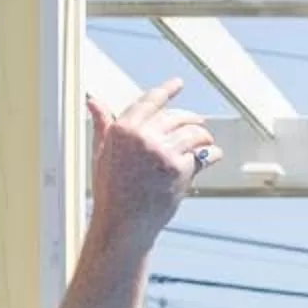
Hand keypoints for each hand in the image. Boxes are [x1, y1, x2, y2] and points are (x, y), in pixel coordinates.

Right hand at [87, 81, 218, 248]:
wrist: (123, 224)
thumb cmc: (110, 190)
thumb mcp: (101, 153)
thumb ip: (103, 125)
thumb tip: (93, 101)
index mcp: (123, 129)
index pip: (150, 101)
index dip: (166, 90)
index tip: (178, 83)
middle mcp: (144, 137)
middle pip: (176, 117)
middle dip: (191, 118)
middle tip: (199, 122)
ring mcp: (164, 152)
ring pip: (194, 133)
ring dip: (204, 135)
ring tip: (207, 139)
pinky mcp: (181, 169)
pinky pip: (204, 154)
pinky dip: (212, 154)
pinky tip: (214, 154)